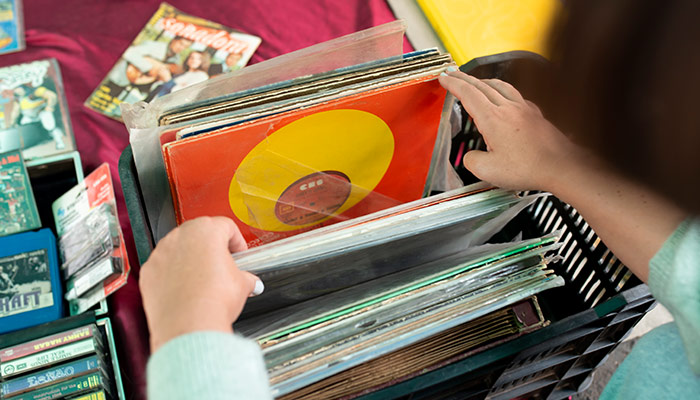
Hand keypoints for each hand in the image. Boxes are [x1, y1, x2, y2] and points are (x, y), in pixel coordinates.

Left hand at [139, 216, 263, 352]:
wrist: (188, 327)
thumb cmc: (213, 301)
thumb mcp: (242, 284)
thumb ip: (246, 277)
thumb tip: (249, 282)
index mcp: (206, 231)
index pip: (226, 226)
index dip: (237, 241)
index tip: (239, 253)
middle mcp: (180, 237)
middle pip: (199, 233)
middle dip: (212, 248)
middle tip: (222, 264)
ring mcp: (161, 253)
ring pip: (179, 249)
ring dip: (190, 259)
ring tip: (203, 280)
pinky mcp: (149, 272)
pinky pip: (163, 267)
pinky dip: (172, 274)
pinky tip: (185, 290)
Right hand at [438, 70, 581, 191]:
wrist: (561, 166)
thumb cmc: (528, 168)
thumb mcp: (488, 170)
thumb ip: (472, 160)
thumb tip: (471, 156)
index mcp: (493, 118)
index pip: (468, 94)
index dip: (453, 84)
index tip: (444, 77)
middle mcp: (508, 108)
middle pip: (482, 85)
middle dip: (464, 78)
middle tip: (453, 74)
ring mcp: (524, 108)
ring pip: (500, 86)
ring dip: (484, 81)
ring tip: (476, 81)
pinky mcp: (535, 114)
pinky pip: (515, 94)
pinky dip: (503, 90)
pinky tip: (504, 97)